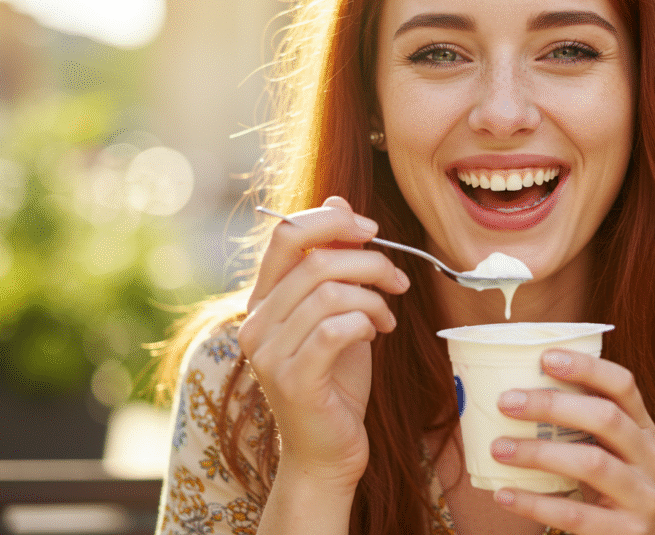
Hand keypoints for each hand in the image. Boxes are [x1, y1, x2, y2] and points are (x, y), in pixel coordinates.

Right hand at [237, 196, 409, 488]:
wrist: (327, 451)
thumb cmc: (336, 381)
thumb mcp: (339, 312)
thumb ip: (335, 263)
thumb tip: (338, 202)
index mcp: (263, 300)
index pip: (285, 234)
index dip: (332, 221)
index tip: (372, 230)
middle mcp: (256, 322)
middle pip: (316, 261)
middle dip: (370, 263)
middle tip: (398, 282)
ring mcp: (269, 352)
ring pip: (330, 293)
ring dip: (374, 298)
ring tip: (386, 317)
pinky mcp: (293, 379)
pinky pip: (336, 328)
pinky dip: (366, 323)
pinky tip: (376, 334)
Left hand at [489, 349, 654, 534]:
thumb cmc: (620, 492)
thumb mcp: (617, 454)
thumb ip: (586, 427)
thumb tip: (519, 392)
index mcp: (644, 430)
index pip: (623, 385)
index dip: (587, 367)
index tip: (545, 357)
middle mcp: (650, 458)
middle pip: (606, 418)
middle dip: (553, 405)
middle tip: (506, 402)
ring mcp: (643, 496)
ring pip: (592, 463)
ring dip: (538, 453)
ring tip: (497, 448)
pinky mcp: (627, 532)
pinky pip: (576, 515)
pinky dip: (535, 504)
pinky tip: (504, 494)